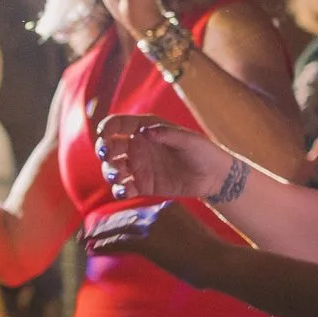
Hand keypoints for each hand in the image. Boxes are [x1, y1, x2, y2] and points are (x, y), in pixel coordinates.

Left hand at [81, 199, 214, 282]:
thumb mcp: (193, 240)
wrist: (219, 261)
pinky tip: (94, 250)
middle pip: (125, 216)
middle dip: (106, 225)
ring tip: (86, 243)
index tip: (110, 226)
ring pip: (118, 227)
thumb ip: (177, 239)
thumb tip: (169, 253)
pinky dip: (104, 245)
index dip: (121, 219)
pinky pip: (119, 241)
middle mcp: (158, 211)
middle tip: (91, 232)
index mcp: (170, 208)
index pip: (139, 212)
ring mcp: (152, 225)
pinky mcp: (147, 241)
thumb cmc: (213, 257)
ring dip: (100, 236)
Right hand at [94, 114, 238, 200]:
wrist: (213, 176)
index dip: (107, 128)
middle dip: (104, 150)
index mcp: (145, 129)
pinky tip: (124, 191)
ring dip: (109, 171)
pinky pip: (124, 188)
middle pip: (110, 147)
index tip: (104, 135)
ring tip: (116, 175)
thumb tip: (145, 131)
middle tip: (107, 156)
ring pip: (113, 168)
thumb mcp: (187, 140)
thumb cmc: (202, 151)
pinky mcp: (142, 185)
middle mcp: (137, 146)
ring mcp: (138, 166)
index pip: (118, 125)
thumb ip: (166, 134)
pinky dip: (120, 190)